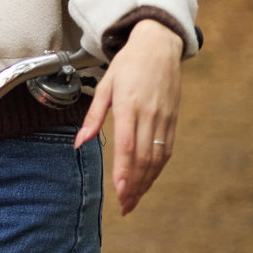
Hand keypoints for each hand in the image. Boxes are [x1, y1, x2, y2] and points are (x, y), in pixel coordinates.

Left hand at [76, 19, 183, 214]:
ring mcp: (164, 118)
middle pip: (143, 157)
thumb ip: (93, 115)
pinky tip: (148, 180)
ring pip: (157, 157)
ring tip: (134, 199)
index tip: (118, 190)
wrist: (159, 46)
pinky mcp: (173, 119)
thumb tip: (79, 142)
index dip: (123, 170)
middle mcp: (150, 114)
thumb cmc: (127, 64)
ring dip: (146, 181)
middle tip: (124, 205)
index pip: (128, 145)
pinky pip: (167, 149)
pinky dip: (158, 168)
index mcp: (129, 105)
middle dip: (134, 184)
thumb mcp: (104, 85)